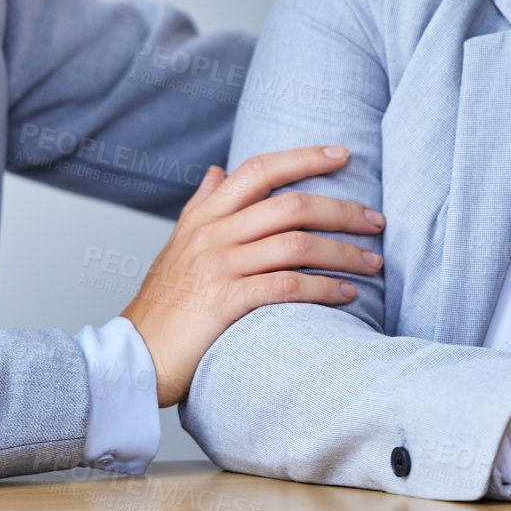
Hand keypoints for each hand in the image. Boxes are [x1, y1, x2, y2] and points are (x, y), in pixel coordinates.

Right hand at [120, 145, 383, 406]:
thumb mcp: (176, 245)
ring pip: (295, 244)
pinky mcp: (224, 301)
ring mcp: (217, 266)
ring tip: (373, 262)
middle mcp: (211, 234)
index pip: (258, 169)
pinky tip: (348, 295)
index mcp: (203, 217)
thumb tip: (217, 171)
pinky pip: (286, 286)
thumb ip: (201, 206)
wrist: (134, 356)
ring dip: (342, 252)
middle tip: (377, 220)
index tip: (343, 154)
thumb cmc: (161, 306)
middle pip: (289, 205)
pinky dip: (324, 288)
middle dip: (341, 210)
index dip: (303, 156)